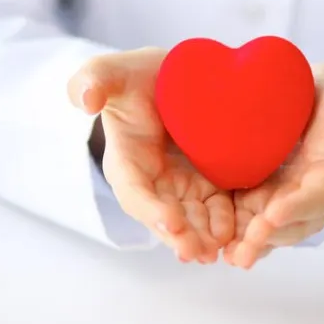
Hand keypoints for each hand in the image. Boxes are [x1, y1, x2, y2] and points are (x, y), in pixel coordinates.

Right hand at [68, 48, 234, 262]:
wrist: (173, 75)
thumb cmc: (138, 75)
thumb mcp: (113, 70)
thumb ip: (94, 79)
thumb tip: (84, 100)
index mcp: (125, 161)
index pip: (134, 192)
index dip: (150, 209)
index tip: (170, 221)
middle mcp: (152, 182)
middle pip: (164, 217)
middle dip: (180, 236)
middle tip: (198, 252)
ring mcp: (181, 186)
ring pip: (192, 220)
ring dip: (204, 238)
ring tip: (219, 252)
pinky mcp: (208, 183)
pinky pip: (217, 209)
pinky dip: (226, 224)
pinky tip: (240, 236)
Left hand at [224, 64, 323, 268]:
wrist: (315, 94)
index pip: (319, 197)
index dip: (299, 206)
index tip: (276, 213)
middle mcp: (311, 196)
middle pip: (290, 222)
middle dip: (267, 236)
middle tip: (243, 248)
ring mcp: (284, 198)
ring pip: (266, 227)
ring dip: (246, 242)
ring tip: (225, 254)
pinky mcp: (262, 194)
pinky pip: (246, 216)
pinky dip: (231, 229)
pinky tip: (210, 239)